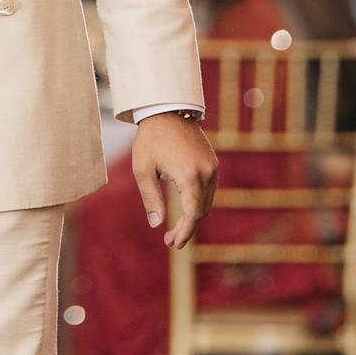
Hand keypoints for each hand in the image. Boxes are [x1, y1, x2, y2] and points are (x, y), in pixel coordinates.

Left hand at [131, 112, 218, 249]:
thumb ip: (151, 199)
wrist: (166, 110)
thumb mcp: (143, 170)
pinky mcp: (212, 162)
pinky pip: (209, 190)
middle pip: (202, 211)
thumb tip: (157, 225)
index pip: (193, 214)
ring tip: (175, 230)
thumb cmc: (150, 139)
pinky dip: (198, 203)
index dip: (185, 232)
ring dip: (193, 217)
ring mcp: (212, 167)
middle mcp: (207, 172)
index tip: (174, 244)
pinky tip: (184, 210)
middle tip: (170, 241)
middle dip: (187, 228)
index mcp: (190, 175)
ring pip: (207, 202)